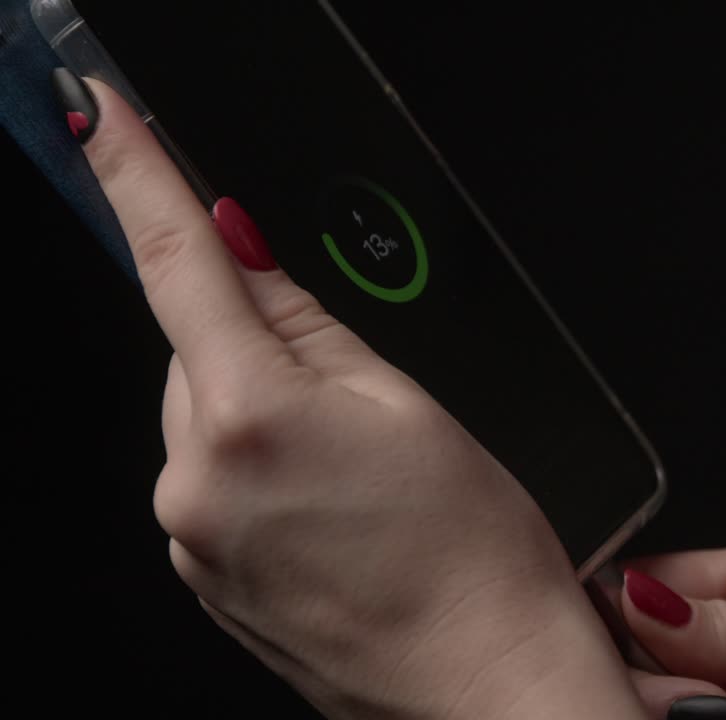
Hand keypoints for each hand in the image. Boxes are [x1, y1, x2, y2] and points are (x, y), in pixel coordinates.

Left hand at [58, 73, 645, 719]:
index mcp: (249, 418)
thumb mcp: (407, 403)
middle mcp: (194, 486)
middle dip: (262, 348)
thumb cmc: (472, 558)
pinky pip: (216, 487)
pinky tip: (337, 513)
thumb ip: (307, 321)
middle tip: (358, 398)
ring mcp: (192, 544)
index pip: (176, 265)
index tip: (100, 118)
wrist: (484, 683)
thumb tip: (243, 253)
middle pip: (200, 356)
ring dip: (267, 418)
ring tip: (360, 477)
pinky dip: (263, 475)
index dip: (136, 176)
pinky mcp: (207, 582)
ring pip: (208, 423)